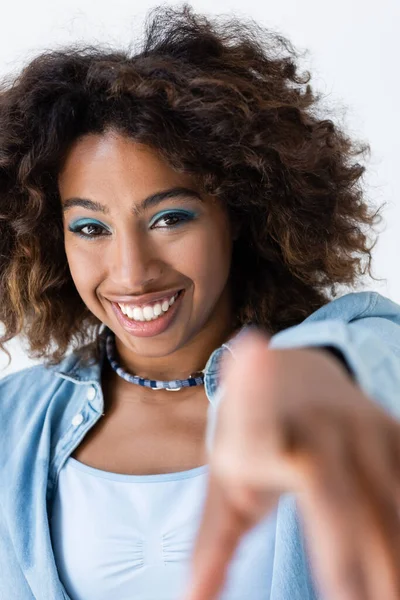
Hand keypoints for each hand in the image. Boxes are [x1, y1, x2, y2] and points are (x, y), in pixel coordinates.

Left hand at [182, 329, 399, 599]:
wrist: (296, 373)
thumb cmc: (251, 439)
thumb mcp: (224, 482)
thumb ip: (212, 544)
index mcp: (262, 432)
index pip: (259, 424)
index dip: (254, 392)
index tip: (251, 350)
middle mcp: (318, 425)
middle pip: (347, 509)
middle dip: (359, 573)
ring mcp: (362, 426)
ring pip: (391, 506)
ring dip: (394, 562)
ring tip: (385, 596)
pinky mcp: (393, 430)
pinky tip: (396, 562)